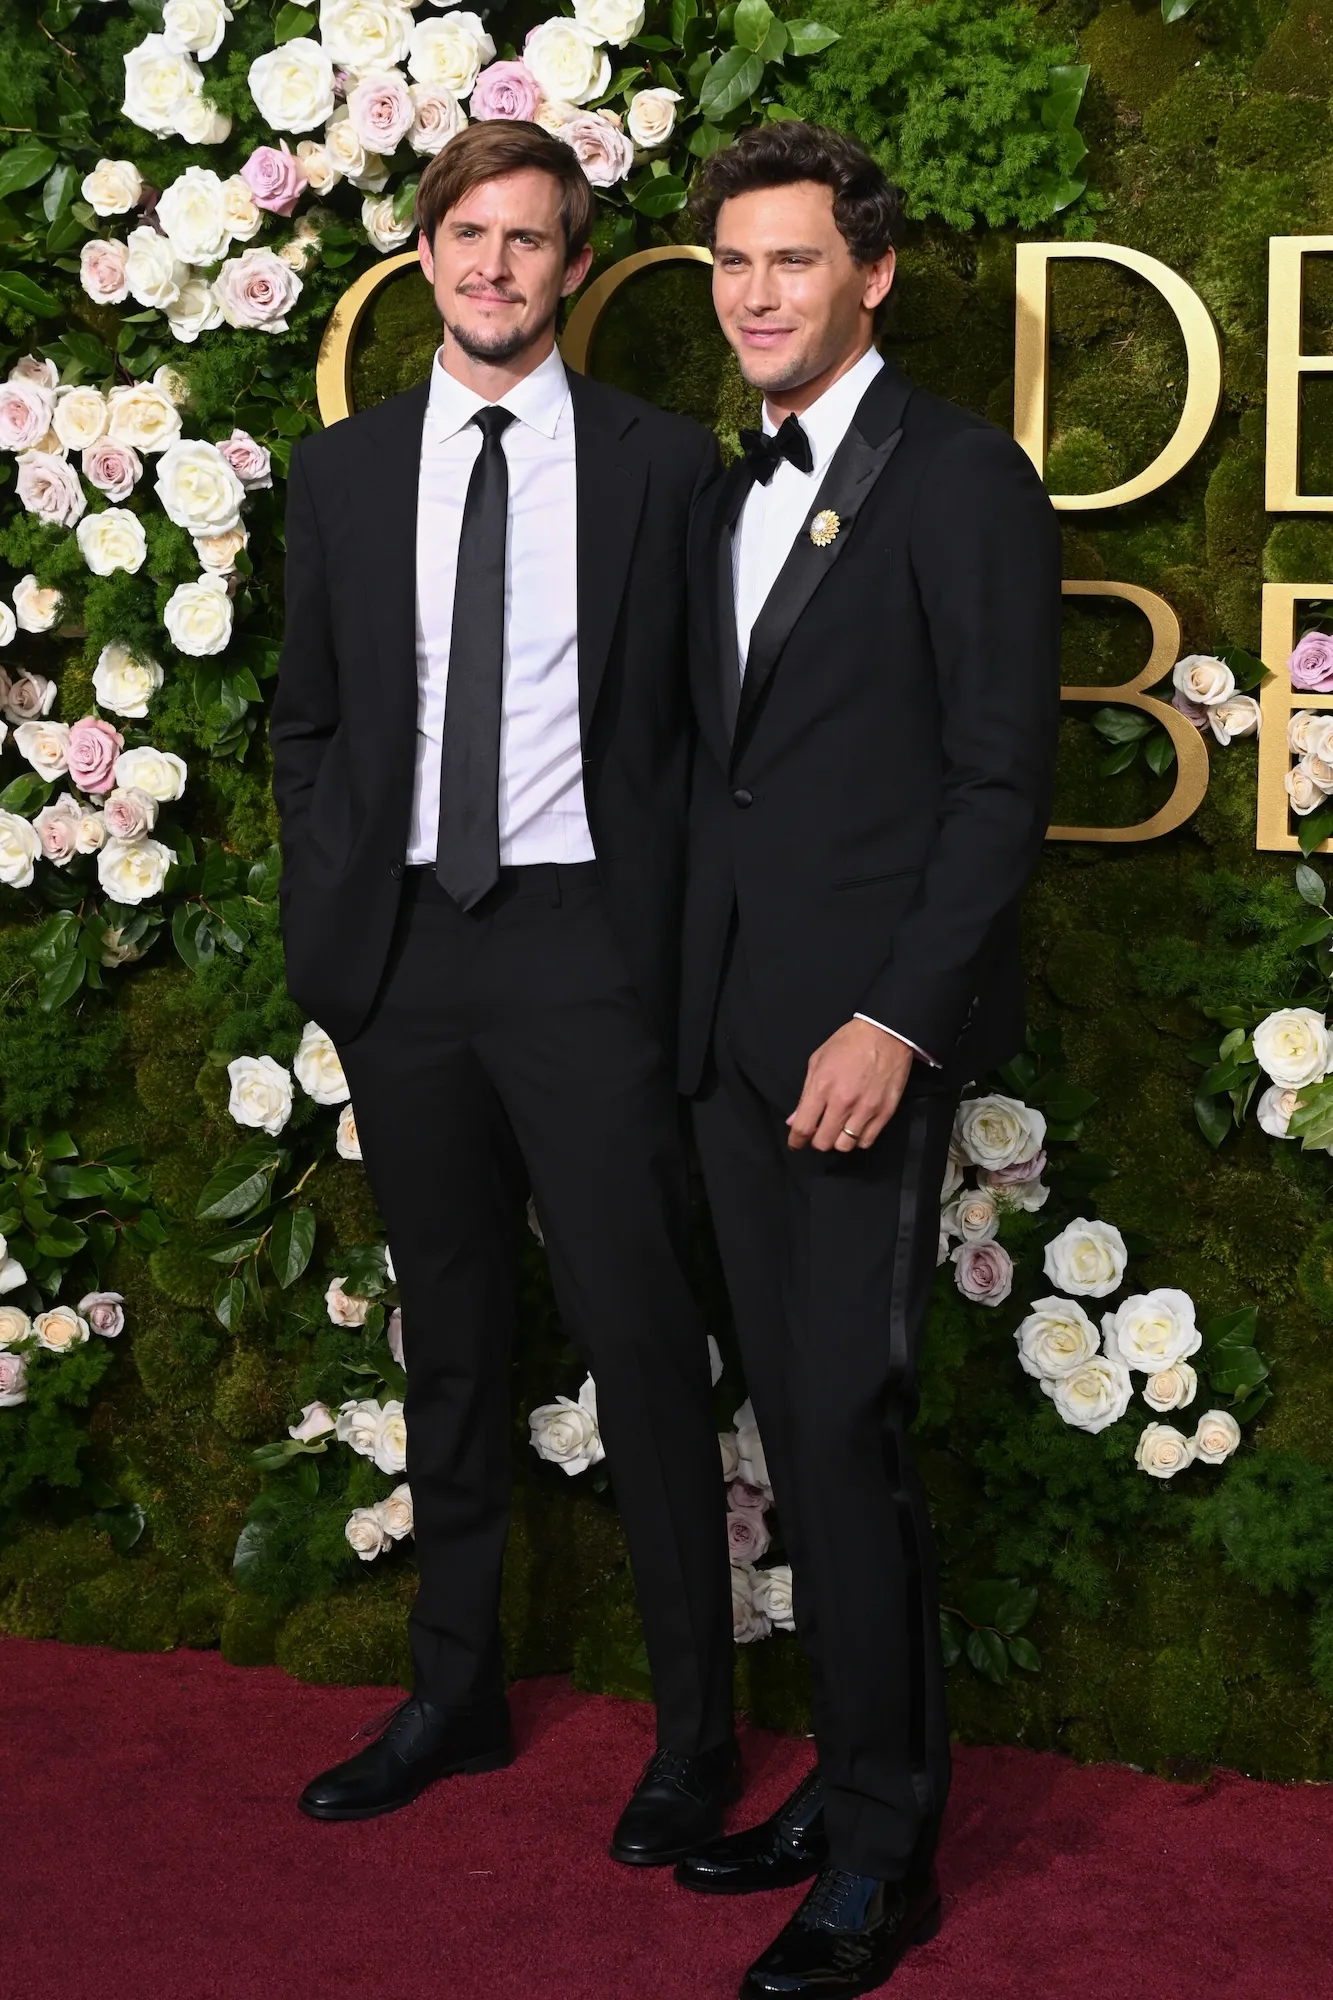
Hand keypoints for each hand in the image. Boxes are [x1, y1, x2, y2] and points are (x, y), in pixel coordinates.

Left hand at [787, 1020, 913, 1152]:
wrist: (886, 1033)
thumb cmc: (849, 1043)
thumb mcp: (818, 1061)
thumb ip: (806, 1093)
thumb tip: (794, 1120)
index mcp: (822, 1087)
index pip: (804, 1127)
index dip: (796, 1141)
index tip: (796, 1143)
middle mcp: (843, 1102)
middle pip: (823, 1143)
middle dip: (817, 1141)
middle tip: (819, 1132)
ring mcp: (866, 1109)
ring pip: (845, 1146)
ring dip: (838, 1141)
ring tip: (839, 1129)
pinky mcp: (885, 1112)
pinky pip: (866, 1141)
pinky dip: (858, 1139)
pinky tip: (856, 1128)